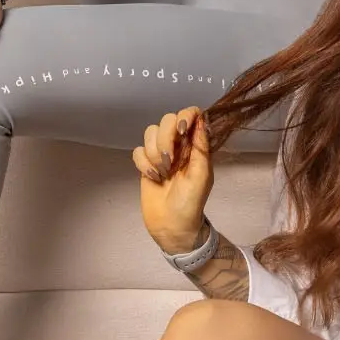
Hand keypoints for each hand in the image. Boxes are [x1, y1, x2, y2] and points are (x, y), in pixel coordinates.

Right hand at [133, 106, 214, 253]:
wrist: (172, 225)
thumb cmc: (191, 202)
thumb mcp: (202, 175)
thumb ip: (201, 147)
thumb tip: (201, 119)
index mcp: (196, 144)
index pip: (191, 114)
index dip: (184, 116)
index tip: (181, 132)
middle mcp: (179, 144)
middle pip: (166, 119)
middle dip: (166, 140)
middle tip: (170, 163)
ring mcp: (161, 152)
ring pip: (150, 133)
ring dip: (154, 153)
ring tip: (163, 173)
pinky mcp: (145, 163)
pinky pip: (138, 151)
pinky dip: (143, 164)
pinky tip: (153, 177)